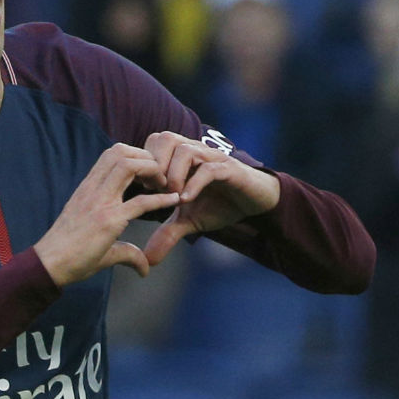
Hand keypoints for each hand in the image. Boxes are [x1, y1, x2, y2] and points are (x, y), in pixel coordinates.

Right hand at [34, 143, 180, 286]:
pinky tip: (174, 200)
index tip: (149, 173)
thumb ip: (125, 249)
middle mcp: (93, 189)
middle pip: (120, 151)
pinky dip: (161, 199)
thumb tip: (144, 268)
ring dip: (151, 170)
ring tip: (164, 184)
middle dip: (145, 156)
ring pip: (128, 165)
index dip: (135, 155)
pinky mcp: (108, 221)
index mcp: (88, 188)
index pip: (111, 154)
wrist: (49, 264)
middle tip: (160, 175)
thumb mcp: (98, 240)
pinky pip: (140, 202)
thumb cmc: (68, 252)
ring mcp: (100, 203)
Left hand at [141, 131, 279, 264]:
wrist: (257, 202)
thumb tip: (148, 260)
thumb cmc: (220, 204)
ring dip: (173, 174)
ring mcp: (213, 159)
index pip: (153, 142)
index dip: (144, 163)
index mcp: (182, 157)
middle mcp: (196, 152)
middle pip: (165, 138)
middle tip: (155, 190)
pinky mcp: (230, 169)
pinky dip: (194, 184)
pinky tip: (186, 201)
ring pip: (185, 149)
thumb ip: (167, 233)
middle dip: (155, 165)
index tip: (141, 187)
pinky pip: (209, 169)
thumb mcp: (189, 221)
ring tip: (172, 197)